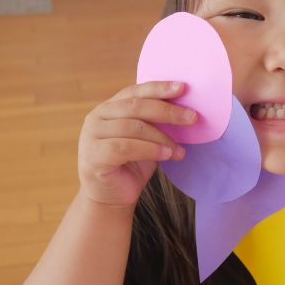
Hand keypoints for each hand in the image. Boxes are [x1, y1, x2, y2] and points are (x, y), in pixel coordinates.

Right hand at [77, 81, 196, 207]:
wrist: (112, 196)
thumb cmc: (132, 165)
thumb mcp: (148, 139)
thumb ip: (157, 122)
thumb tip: (186, 110)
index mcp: (110, 107)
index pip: (136, 91)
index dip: (159, 88)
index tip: (183, 87)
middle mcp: (97, 116)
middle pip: (136, 106)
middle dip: (167, 111)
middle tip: (192, 117)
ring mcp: (92, 135)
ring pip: (133, 127)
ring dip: (162, 137)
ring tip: (179, 150)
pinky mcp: (93, 154)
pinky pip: (125, 147)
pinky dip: (150, 150)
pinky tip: (166, 156)